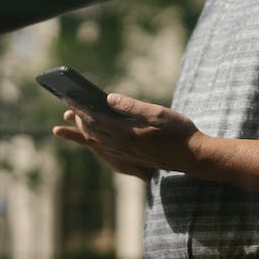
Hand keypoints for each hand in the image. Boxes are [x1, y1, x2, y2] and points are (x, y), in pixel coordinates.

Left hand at [51, 93, 206, 176]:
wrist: (192, 157)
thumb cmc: (179, 131)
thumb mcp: (158, 113)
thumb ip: (132, 106)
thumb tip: (109, 98)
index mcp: (127, 133)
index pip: (95, 119)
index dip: (80, 109)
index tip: (68, 99)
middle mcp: (122, 146)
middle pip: (91, 133)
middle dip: (77, 120)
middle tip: (67, 108)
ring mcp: (125, 155)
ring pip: (95, 143)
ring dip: (80, 133)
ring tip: (66, 125)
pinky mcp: (129, 160)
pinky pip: (104, 151)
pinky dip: (93, 143)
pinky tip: (91, 139)